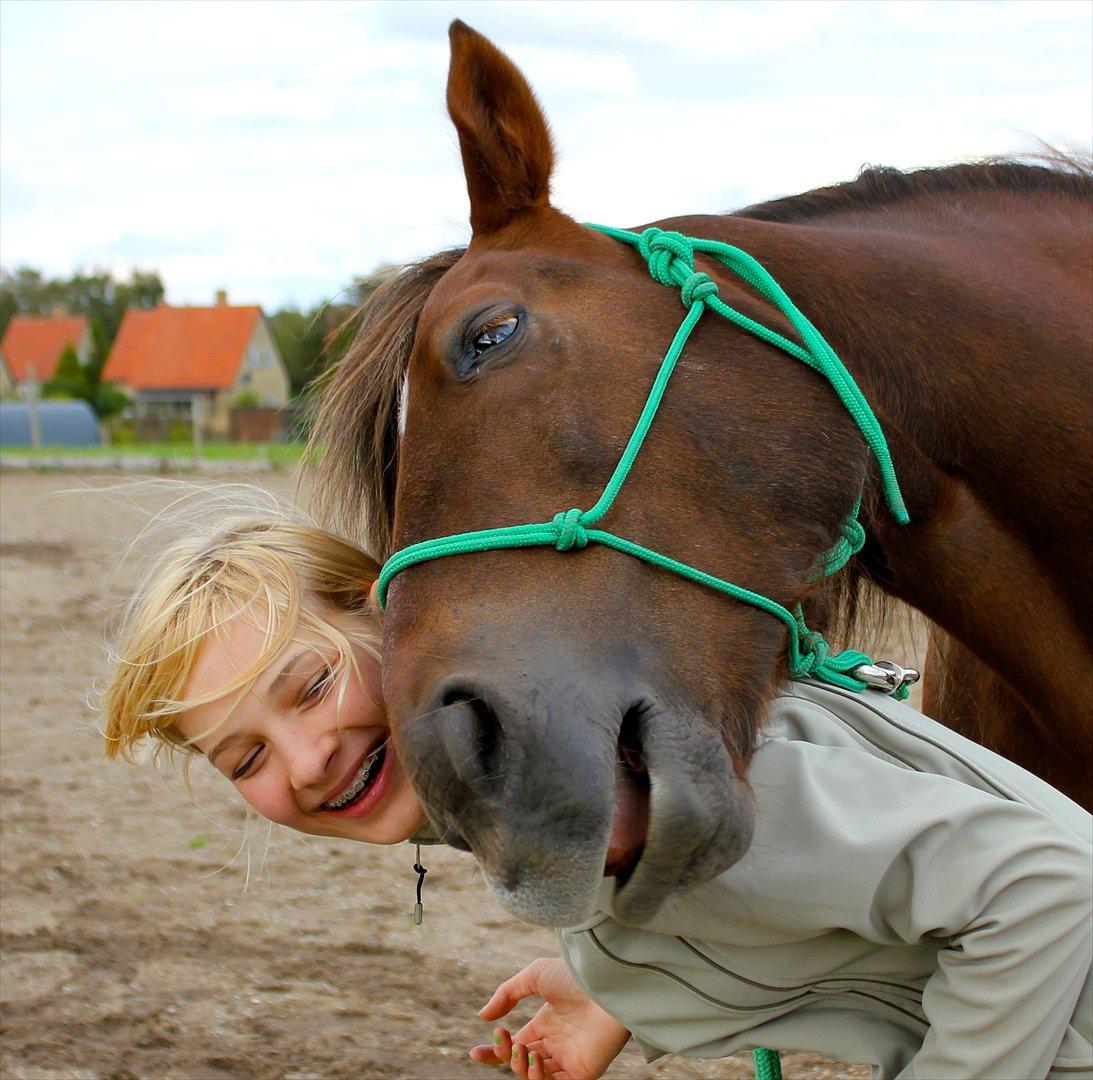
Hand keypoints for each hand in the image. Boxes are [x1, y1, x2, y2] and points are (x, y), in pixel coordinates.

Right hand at [469, 958, 629, 1079]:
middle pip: (521, 1063)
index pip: (516, 1045)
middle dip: (505, 1057)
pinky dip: (539, 1079)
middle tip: (504, 1041)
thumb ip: (506, 994)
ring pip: (535, 1077)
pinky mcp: (583, 1073)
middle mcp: (557, 1044)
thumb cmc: (573, 977)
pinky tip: (535, 1060)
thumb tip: (483, 1017)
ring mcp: (570, 1059)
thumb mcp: (534, 976)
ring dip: (521, 1068)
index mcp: (547, 1024)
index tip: (475, 1052)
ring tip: (523, 1050)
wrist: (604, 985)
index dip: (495, 1052)